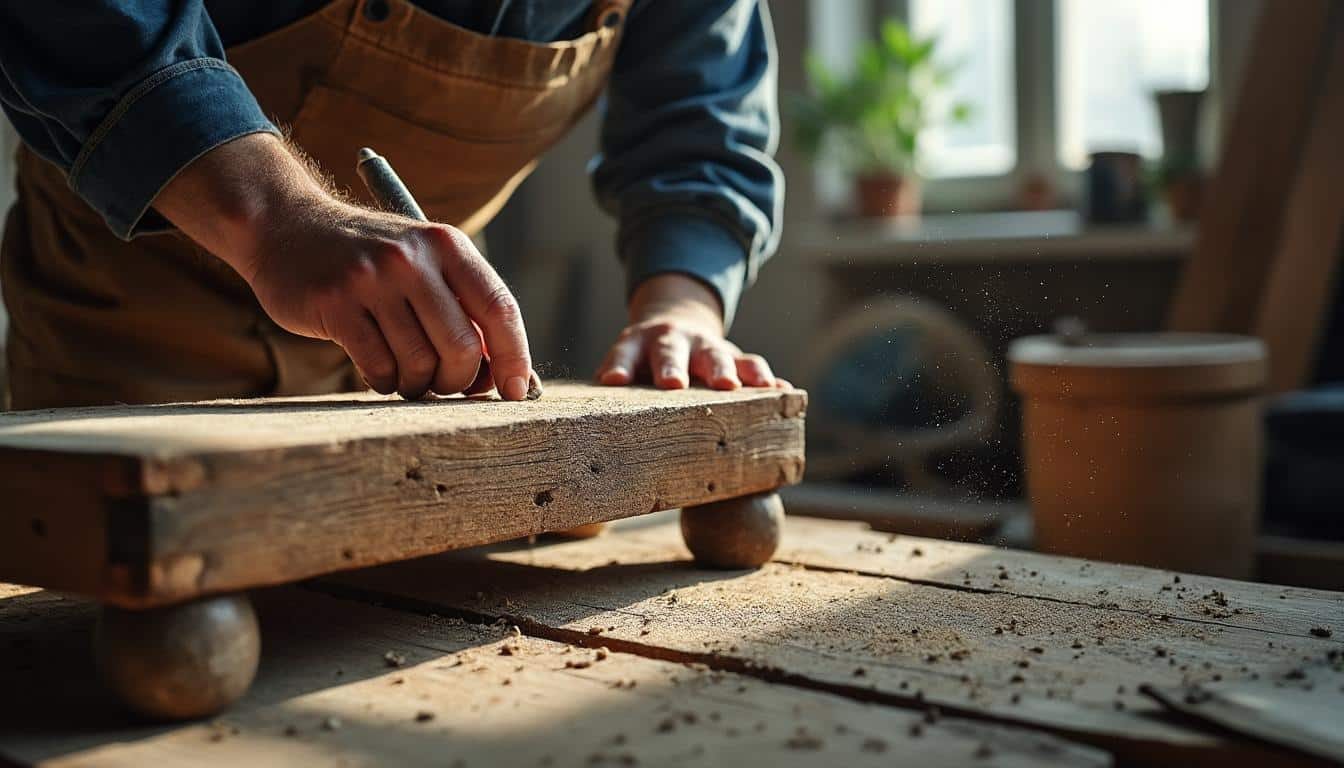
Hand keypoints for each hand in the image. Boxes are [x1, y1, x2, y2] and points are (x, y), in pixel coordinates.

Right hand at [154, 133, 533, 399]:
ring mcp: (372, 279)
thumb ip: (462, 311)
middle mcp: (413, 258)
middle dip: (459, 381)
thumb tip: (504, 376)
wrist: (286, 225)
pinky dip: (385, 381)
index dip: (515, 358)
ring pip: (420, 363)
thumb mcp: (422, 265)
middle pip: (463, 347)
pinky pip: (379, 367)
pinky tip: (378, 368)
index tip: (518, 393)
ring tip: (405, 374)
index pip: (500, 309)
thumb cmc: (369, 261)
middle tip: (443, 385)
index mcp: (447, 245)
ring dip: (417, 384)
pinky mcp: (335, 303)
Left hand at [596, 273, 787, 389]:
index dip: (619, 365)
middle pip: (672, 351)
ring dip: (724, 370)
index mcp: (638, 344)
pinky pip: (753, 366)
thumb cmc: (645, 363)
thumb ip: (616, 385)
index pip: (625, 353)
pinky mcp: (735, 357)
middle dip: (673, 367)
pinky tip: (781, 393)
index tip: (614, 380)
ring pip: (716, 355)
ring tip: (731, 387)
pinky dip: (767, 380)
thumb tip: (593, 428)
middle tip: (673, 385)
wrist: (678, 323)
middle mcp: (673, 340)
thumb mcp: (626, 366)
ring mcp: (706, 347)